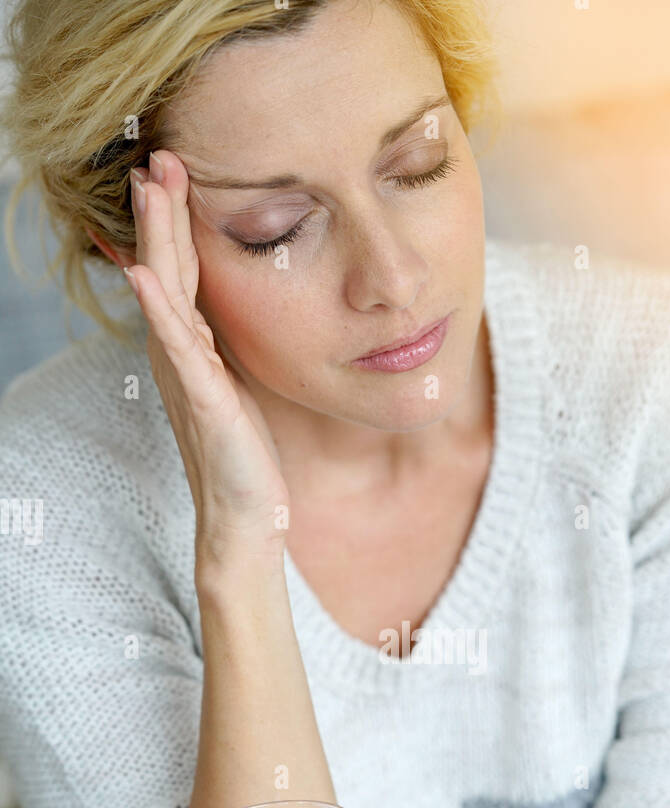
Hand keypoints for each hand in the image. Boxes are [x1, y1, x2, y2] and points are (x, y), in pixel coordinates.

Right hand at [125, 149, 289, 569]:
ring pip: (167, 293)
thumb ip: (225, 344)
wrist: (246, 514)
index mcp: (193, 344)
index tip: (173, 165)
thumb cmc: (244, 452)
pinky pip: (177, 347)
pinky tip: (145, 276)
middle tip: (155, 153)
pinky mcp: (202, 398)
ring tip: (148, 190)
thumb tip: (232, 309)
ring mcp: (186, 373)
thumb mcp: (236, 382)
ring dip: (156, 239)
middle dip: (161, 211)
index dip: (175, 218)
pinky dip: (160, 309)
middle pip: (167, 267)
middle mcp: (180, 352)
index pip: (182, 269)